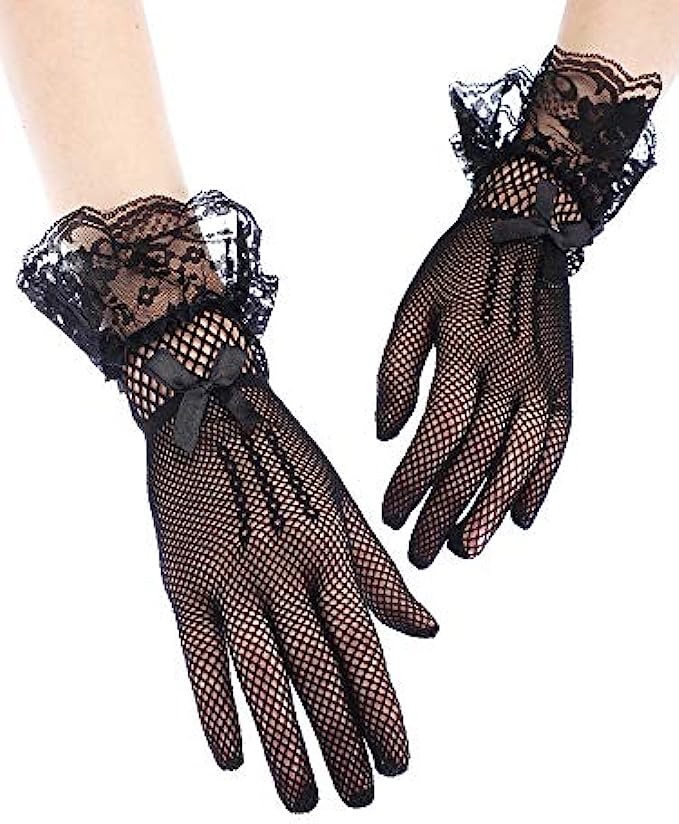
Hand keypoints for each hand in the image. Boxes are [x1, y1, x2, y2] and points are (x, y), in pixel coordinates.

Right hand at [142, 312, 437, 811]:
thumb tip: (428, 629)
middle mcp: (284, 570)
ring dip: (285, 744)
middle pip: (317, 673)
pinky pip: (199, 657)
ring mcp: (230, 578)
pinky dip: (214, 709)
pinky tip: (232, 757)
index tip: (400, 761)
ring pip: (261, 677)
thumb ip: (379, 572)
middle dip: (343, 743)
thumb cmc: (284, 458)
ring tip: (304, 799)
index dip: (384, 710)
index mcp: (328, 550)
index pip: (364, 647)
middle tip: (361, 797)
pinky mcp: (182, 580)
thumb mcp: (340, 504)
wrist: (208, 409)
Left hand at [377, 161, 576, 564]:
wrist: (524, 229)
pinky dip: (541, 482)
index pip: (438, 434)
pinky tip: (521, 516)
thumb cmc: (457, 269)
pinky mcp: (562, 382)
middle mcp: (509, 371)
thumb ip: (395, 373)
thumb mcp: (411, 309)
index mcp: (465, 351)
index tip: (390, 514)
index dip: (413, 480)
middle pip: (476, 458)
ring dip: (491, 510)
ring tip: (467, 549)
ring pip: (518, 459)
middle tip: (421, 553)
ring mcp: (542, 379)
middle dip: (444, 511)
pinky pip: (556, 441)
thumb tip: (387, 435)